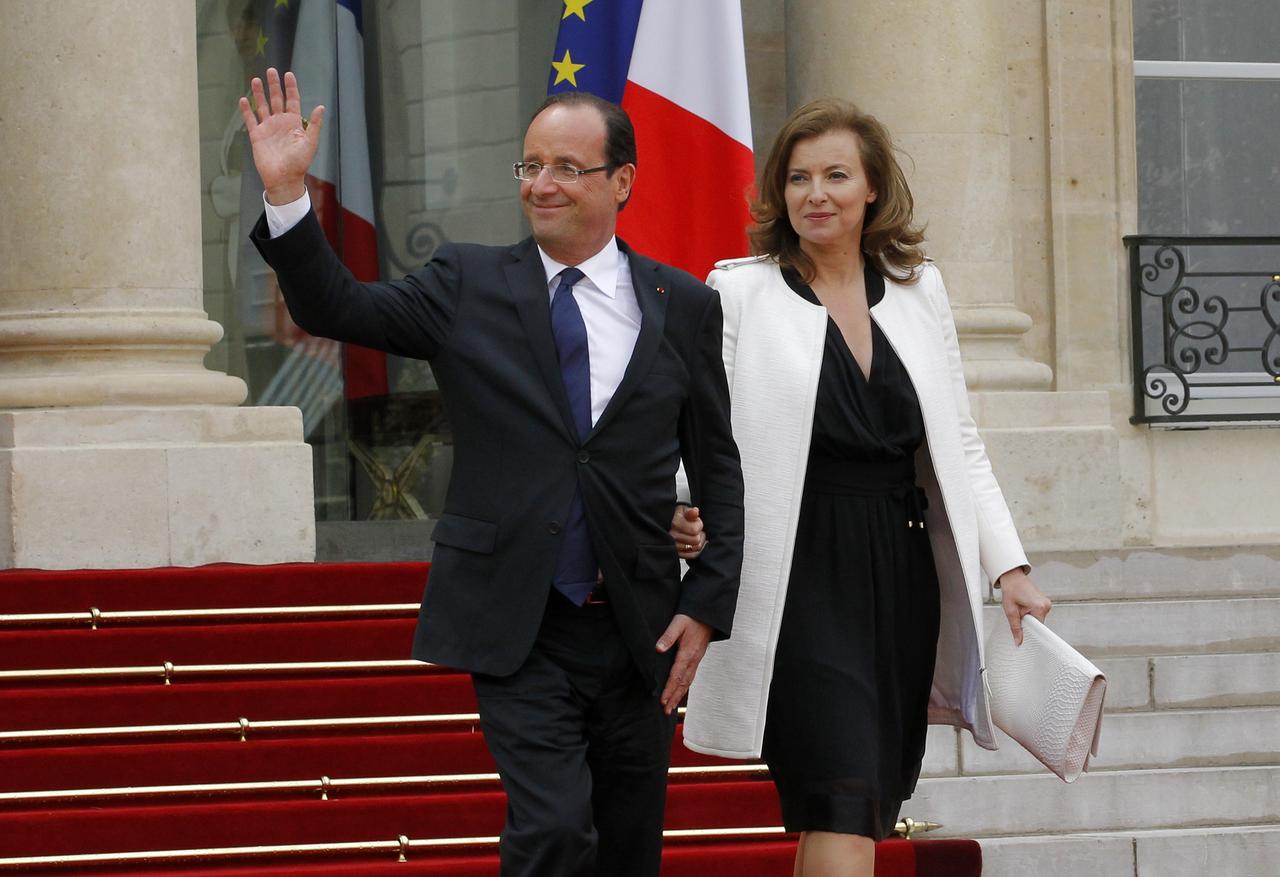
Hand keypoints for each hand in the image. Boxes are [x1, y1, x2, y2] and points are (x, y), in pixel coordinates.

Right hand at [238, 68, 323, 204]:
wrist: (284, 178)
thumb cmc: (299, 163)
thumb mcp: (310, 143)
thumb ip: (315, 125)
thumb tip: (321, 106)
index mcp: (294, 123)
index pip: (292, 100)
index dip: (291, 88)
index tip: (288, 74)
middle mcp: (281, 123)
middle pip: (277, 99)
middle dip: (274, 85)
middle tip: (271, 70)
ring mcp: (268, 128)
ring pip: (262, 106)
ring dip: (259, 93)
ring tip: (256, 79)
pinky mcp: (257, 135)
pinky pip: (250, 120)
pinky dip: (246, 110)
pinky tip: (243, 99)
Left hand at [655, 614, 711, 714]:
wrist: (708, 614)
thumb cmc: (692, 617)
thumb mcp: (678, 623)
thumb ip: (668, 636)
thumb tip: (658, 649)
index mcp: (687, 653)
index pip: (676, 675)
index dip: (669, 689)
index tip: (663, 701)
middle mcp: (693, 659)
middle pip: (683, 683)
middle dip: (674, 697)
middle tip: (666, 711)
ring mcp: (696, 659)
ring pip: (688, 681)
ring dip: (679, 694)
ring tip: (672, 706)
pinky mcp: (697, 657)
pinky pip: (691, 676)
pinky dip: (685, 686)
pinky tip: (681, 691)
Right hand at [670, 505, 706, 559]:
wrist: (671, 523)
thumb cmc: (681, 517)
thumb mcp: (685, 510)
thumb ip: (690, 512)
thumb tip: (695, 512)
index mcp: (675, 524)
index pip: (694, 530)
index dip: (699, 525)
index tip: (696, 521)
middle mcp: (673, 537)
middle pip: (696, 540)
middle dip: (699, 534)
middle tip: (696, 530)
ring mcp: (674, 547)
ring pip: (696, 548)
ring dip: (699, 542)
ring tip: (695, 536)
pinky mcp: (677, 554)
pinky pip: (692, 555)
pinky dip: (697, 550)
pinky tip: (695, 544)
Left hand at [997, 567, 1051, 645]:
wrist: (1012, 577)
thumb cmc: (1011, 590)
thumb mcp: (1011, 611)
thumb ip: (1015, 628)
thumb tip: (1018, 641)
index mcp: (1040, 607)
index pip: (1039, 628)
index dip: (1031, 631)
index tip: (1025, 635)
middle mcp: (1046, 605)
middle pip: (1038, 624)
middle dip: (1028, 622)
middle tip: (1019, 614)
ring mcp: (1047, 603)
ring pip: (1038, 618)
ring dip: (1029, 617)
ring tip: (1021, 607)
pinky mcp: (1044, 602)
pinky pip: (1039, 613)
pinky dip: (1031, 613)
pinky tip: (1024, 605)